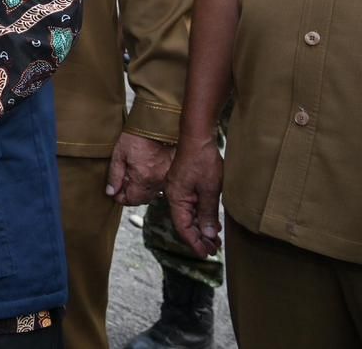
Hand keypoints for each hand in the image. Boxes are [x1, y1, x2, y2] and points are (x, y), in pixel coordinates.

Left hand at [105, 132, 173, 205]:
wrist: (155, 123)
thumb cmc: (136, 136)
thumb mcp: (118, 154)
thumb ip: (114, 175)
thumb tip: (111, 192)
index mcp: (143, 178)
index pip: (132, 200)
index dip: (121, 197)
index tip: (115, 191)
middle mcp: (157, 181)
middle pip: (142, 199)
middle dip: (131, 194)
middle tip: (123, 182)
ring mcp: (166, 177)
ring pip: (152, 193)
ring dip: (141, 189)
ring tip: (133, 174)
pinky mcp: (172, 171)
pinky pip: (160, 184)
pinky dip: (151, 182)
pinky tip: (145, 171)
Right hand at [165, 134, 223, 257]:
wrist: (197, 137)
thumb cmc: (202, 161)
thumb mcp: (210, 189)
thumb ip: (208, 213)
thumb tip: (208, 234)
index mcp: (176, 198)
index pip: (183, 227)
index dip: (194, 242)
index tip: (206, 253)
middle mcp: (174, 196)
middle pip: (184, 223)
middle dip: (199, 238)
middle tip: (214, 250)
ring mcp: (179, 190)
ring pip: (188, 215)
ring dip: (201, 228)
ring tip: (215, 240)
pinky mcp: (185, 185)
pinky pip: (191, 206)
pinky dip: (201, 216)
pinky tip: (212, 221)